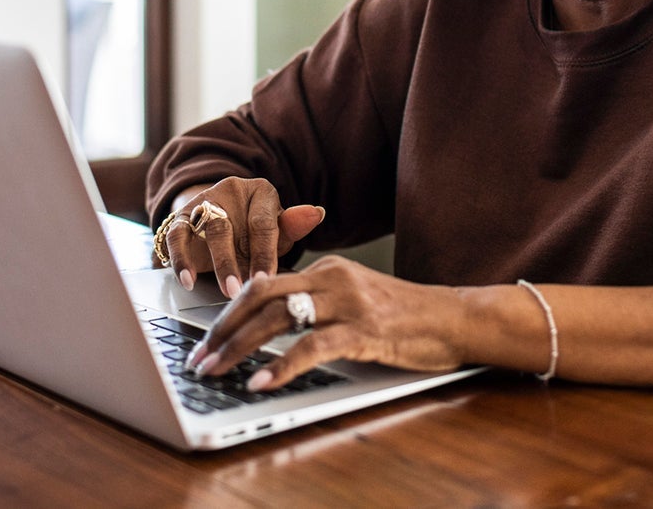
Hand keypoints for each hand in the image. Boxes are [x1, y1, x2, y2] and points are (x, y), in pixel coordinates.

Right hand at [160, 177, 324, 296]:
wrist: (223, 217)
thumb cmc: (257, 230)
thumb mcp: (278, 231)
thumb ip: (293, 227)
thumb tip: (317, 213)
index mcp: (261, 192)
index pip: (263, 223)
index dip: (264, 254)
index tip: (265, 282)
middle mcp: (230, 191)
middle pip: (230, 225)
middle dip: (235, 262)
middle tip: (241, 291)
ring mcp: (204, 202)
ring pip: (205, 229)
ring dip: (215, 263)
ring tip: (223, 290)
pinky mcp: (181, 216)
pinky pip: (176, 235)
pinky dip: (180, 259)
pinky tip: (187, 281)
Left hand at [188, 256, 468, 390]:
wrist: (454, 319)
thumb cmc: (406, 317)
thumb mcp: (355, 300)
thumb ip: (318, 306)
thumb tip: (271, 325)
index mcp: (327, 270)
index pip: (264, 284)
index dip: (229, 312)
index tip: (206, 339)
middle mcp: (332, 279)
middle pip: (260, 296)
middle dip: (222, 329)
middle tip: (198, 357)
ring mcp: (348, 303)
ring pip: (278, 319)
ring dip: (240, 347)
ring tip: (216, 371)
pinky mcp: (364, 330)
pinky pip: (312, 347)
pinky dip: (282, 365)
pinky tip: (263, 381)